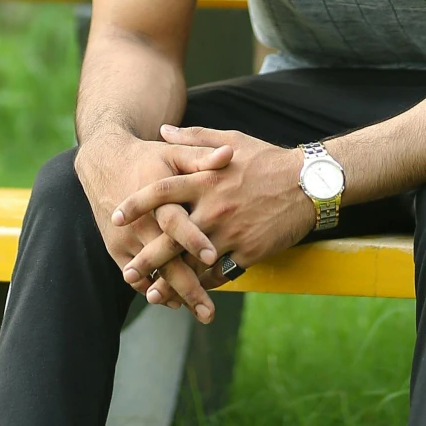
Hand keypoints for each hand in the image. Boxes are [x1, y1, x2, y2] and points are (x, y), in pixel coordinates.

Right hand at [75, 125, 232, 321]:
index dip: (193, 239)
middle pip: (165, 261)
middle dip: (188, 288)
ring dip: (174, 295)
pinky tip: (176, 302)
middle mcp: (139, 222)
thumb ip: (201, 158)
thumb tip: (230, 154)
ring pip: (152, 274)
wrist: (104, 162)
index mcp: (155, 197)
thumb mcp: (173, 153)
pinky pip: (135, 276)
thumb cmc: (148, 158)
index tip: (212, 257)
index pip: (174, 222)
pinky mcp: (116, 248)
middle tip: (210, 313)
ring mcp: (125, 239)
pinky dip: (155, 289)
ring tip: (198, 314)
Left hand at [112, 126, 317, 303]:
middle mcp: (214, 208)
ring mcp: (231, 232)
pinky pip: (221, 273)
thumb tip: (162, 131)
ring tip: (153, 295)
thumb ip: (194, 138)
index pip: (162, 191)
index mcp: (206, 179)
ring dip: (172, 281)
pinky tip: (192, 292)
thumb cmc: (267, 160)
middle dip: (147, 258)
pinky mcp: (249, 251)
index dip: (136, 205)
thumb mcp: (231, 140)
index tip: (116, 217)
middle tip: (127, 273)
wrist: (310, 183)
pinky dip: (205, 284)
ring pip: (194, 263)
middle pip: (172, 237)